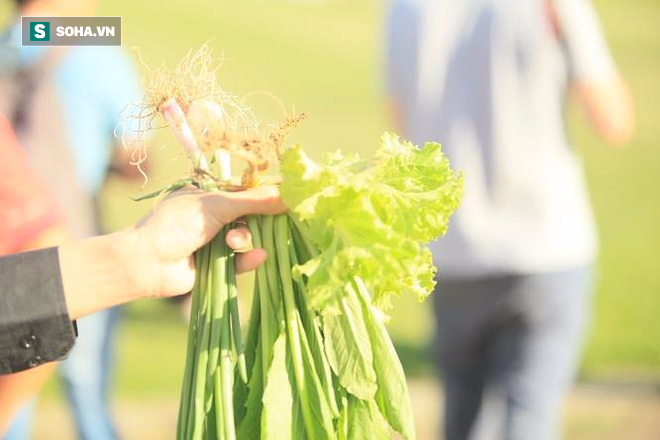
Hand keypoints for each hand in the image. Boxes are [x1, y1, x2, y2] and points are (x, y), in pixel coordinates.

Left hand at [128, 186, 285, 298]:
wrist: (147, 262)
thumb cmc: (177, 224)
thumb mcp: (218, 205)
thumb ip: (254, 201)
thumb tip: (288, 194)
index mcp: (211, 194)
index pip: (246, 191)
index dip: (266, 195)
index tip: (288, 198)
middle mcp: (214, 215)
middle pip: (251, 215)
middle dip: (259, 218)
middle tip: (274, 219)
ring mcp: (216, 240)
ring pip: (247, 237)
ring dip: (245, 238)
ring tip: (232, 241)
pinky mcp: (218, 265)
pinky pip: (242, 260)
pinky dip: (250, 258)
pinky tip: (258, 256)